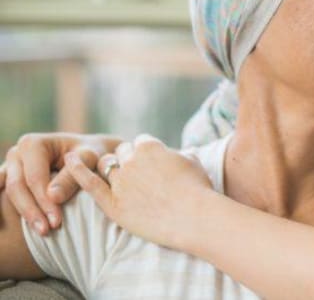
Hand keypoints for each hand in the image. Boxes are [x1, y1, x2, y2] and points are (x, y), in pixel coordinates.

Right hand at [1, 132, 119, 234]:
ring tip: (41, 231)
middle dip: (32, 211)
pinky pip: (5, 197)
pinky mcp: (10, 179)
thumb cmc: (90, 155)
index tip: (56, 222)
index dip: (43, 202)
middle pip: (17, 187)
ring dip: (23, 214)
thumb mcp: (89, 160)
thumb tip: (52, 196)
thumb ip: (71, 177)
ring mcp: (10, 166)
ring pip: (9, 194)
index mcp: (32, 144)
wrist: (88, 154)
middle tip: (46, 231)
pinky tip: (20, 226)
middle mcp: (17, 153)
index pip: (34, 178)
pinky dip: (9, 211)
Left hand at [66, 134, 212, 249]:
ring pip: (106, 167)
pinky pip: (90, 183)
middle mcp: (132, 160)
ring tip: (120, 180)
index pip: (140, 142)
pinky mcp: (112, 204)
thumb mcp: (194, 162)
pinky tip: (68, 161)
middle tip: (138, 176)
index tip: (151, 164)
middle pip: (121, 153)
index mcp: (151, 147)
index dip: (145, 153)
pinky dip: (77, 171)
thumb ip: (181, 154)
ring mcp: (120, 182)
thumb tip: (181, 154)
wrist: (195, 217)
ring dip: (110, 170)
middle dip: (127, 161)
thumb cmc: (199, 190)